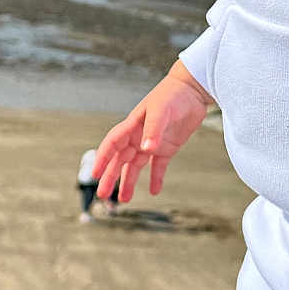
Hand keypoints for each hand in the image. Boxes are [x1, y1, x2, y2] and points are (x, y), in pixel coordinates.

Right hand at [92, 62, 212, 203]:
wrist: (193, 89)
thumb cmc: (173, 94)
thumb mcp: (161, 110)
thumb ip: (153, 130)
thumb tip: (146, 150)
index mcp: (132, 125)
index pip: (112, 144)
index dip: (103, 159)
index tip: (95, 175)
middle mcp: (138, 136)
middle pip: (120, 160)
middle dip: (111, 177)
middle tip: (103, 195)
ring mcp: (152, 142)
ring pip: (135, 166)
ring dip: (129, 182)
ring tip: (124, 200)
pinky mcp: (167, 147)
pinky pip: (158, 166)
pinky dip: (155, 178)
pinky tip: (154, 191)